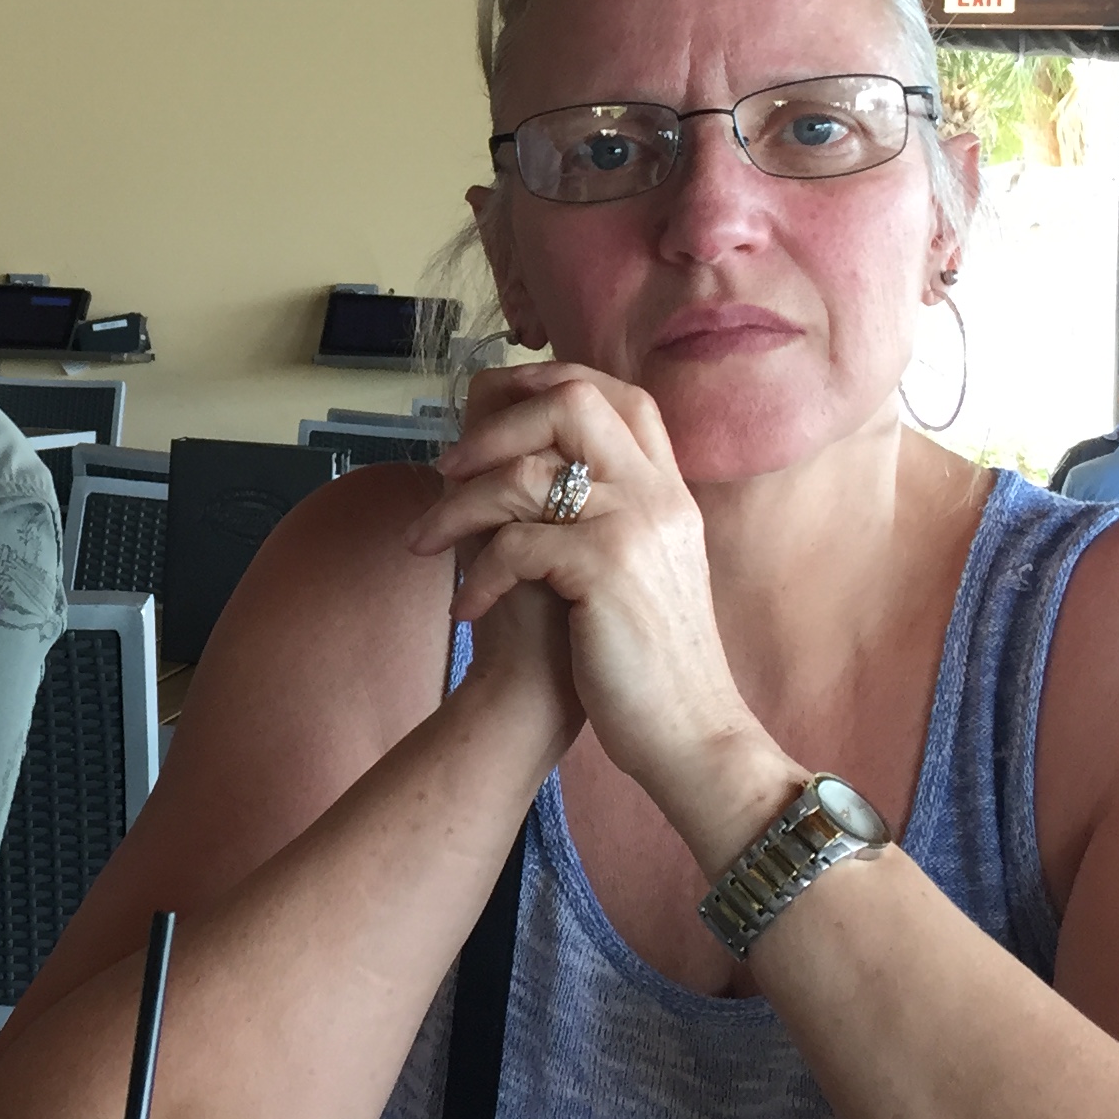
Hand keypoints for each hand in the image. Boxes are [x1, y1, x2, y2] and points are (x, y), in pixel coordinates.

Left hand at [408, 365, 796, 860]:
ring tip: (428, 542)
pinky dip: (478, 574)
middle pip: (573, 400)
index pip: (616, 393)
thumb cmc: (641, 659)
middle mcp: (659, 494)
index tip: (490, 409)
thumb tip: (506, 463)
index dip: (548, 383)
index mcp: (667, 488)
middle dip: (495, 425)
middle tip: (448, 468)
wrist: (691, 736)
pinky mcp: (608, 569)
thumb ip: (592, 510)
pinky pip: (516, 542)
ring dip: (458, 505)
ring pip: (524, 472)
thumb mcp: (629, 567)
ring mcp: (638, 525)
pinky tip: (467, 609)